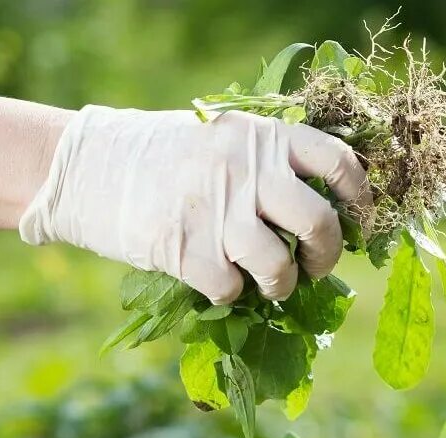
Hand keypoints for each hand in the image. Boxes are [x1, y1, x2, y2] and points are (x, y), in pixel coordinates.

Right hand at [20, 105, 368, 301]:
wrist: (85, 166)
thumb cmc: (161, 156)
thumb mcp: (220, 136)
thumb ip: (266, 161)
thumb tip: (324, 208)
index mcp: (261, 137)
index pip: (336, 161)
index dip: (360, 195)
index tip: (360, 218)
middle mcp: (246, 170)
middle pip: (318, 222)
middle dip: (326, 253)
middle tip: (316, 263)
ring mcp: (216, 211)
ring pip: (279, 267)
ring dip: (281, 285)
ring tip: (269, 283)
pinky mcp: (185, 250)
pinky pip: (231, 289)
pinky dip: (231, 294)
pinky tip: (218, 281)